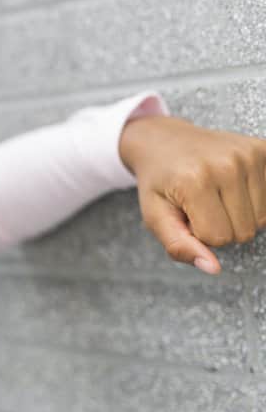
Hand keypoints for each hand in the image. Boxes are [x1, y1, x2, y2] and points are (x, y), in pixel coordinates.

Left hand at [119, 115, 265, 274]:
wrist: (164, 142)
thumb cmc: (159, 182)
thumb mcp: (156, 216)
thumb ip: (179, 246)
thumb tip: (213, 269)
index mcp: (195, 181)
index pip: (218, 238)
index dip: (199, 233)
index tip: (187, 214)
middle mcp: (227, 164)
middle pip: (243, 231)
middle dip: (221, 226)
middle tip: (200, 204)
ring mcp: (248, 154)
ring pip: (261, 219)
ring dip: (238, 215)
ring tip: (215, 195)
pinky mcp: (263, 149)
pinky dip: (254, 200)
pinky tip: (232, 186)